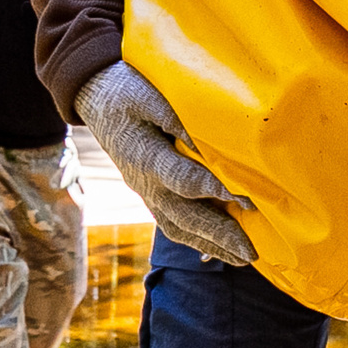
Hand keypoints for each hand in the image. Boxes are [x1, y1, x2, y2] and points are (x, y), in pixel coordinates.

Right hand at [76, 61, 254, 264]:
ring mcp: (146, 192)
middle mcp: (145, 183)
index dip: (216, 191)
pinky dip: (198, 240)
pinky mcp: (150, 194)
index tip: (248, 200)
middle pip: (185, 216)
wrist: (95, 96)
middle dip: (220, 236)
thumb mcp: (146, 92)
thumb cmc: (126, 88)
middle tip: (252, 252)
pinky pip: (173, 225)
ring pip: (179, 228)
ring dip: (211, 246)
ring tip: (244, 259)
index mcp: (144, 156)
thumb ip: (172, 114)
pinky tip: (221, 249)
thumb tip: (200, 137)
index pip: (184, 180)